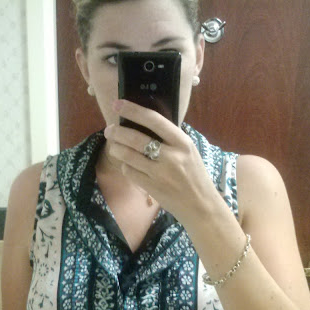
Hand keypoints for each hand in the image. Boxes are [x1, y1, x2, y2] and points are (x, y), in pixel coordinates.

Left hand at [104, 99, 218, 225]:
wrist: (201, 205)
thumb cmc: (194, 176)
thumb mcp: (189, 152)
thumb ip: (171, 139)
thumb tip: (143, 123)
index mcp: (183, 142)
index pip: (154, 120)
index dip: (133, 110)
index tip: (118, 103)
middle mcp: (172, 156)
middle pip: (136, 138)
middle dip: (117, 132)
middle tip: (109, 129)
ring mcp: (161, 173)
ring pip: (129, 156)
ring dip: (116, 149)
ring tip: (113, 146)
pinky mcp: (152, 188)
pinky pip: (130, 172)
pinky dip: (125, 166)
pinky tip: (126, 164)